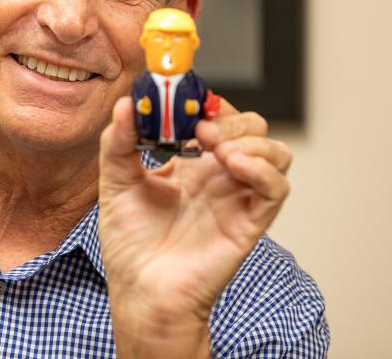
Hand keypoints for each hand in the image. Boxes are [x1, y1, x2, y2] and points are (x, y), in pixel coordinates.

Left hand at [98, 96, 291, 357]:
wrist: (140, 291)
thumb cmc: (131, 244)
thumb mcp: (115, 181)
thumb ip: (119, 140)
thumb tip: (127, 104)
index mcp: (191, 162)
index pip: (217, 116)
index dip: (207, 103)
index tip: (184, 100)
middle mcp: (220, 176)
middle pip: (252, 128)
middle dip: (231, 118)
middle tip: (200, 129)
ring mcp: (238, 197)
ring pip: (276, 152)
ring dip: (251, 139)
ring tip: (215, 148)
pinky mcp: (250, 221)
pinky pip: (277, 187)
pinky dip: (262, 168)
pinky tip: (232, 164)